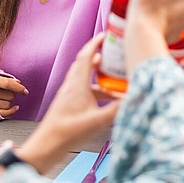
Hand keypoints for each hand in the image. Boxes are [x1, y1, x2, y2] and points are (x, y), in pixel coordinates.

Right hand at [0, 75, 26, 117]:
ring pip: (7, 104)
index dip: (19, 88)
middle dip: (12, 94)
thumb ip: (5, 78)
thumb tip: (18, 83)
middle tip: (6, 93)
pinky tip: (15, 107)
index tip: (25, 92)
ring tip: (2, 98)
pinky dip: (11, 111)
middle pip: (9, 95)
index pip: (7, 84)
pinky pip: (3, 114)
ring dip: (9, 102)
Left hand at [15, 34, 120, 174]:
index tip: (105, 35)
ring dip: (99, 76)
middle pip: (85, 64)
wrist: (46, 147)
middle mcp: (72, 87)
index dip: (95, 43)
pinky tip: (107, 101)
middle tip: (112, 53)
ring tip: (115, 79)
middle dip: (99, 56)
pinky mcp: (69, 105)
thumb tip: (136, 97)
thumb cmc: (67, 133)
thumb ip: (118, 109)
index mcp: (77, 84)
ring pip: (85, 78)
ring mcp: (69, 96)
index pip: (86, 56)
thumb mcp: (98, 121)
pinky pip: (85, 91)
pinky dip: (97, 91)